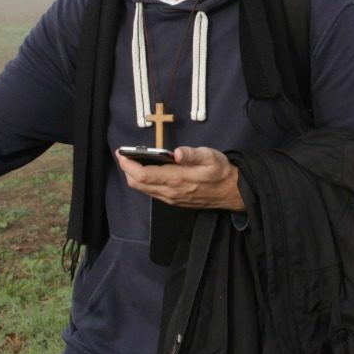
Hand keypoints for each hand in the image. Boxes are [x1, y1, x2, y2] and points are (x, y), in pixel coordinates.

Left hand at [117, 147, 243, 210]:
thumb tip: (178, 152)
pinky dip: (143, 182)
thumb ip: (193, 154)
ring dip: (133, 176)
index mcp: (177, 179)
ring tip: (130, 162)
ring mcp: (171, 198)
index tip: (121, 153)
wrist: (231, 192)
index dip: (128, 165)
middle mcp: (170, 192)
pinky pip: (152, 193)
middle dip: (127, 170)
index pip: (143, 175)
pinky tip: (146, 172)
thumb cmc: (220, 171)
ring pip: (143, 190)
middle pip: (138, 184)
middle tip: (122, 155)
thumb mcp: (210, 156)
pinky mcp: (173, 201)